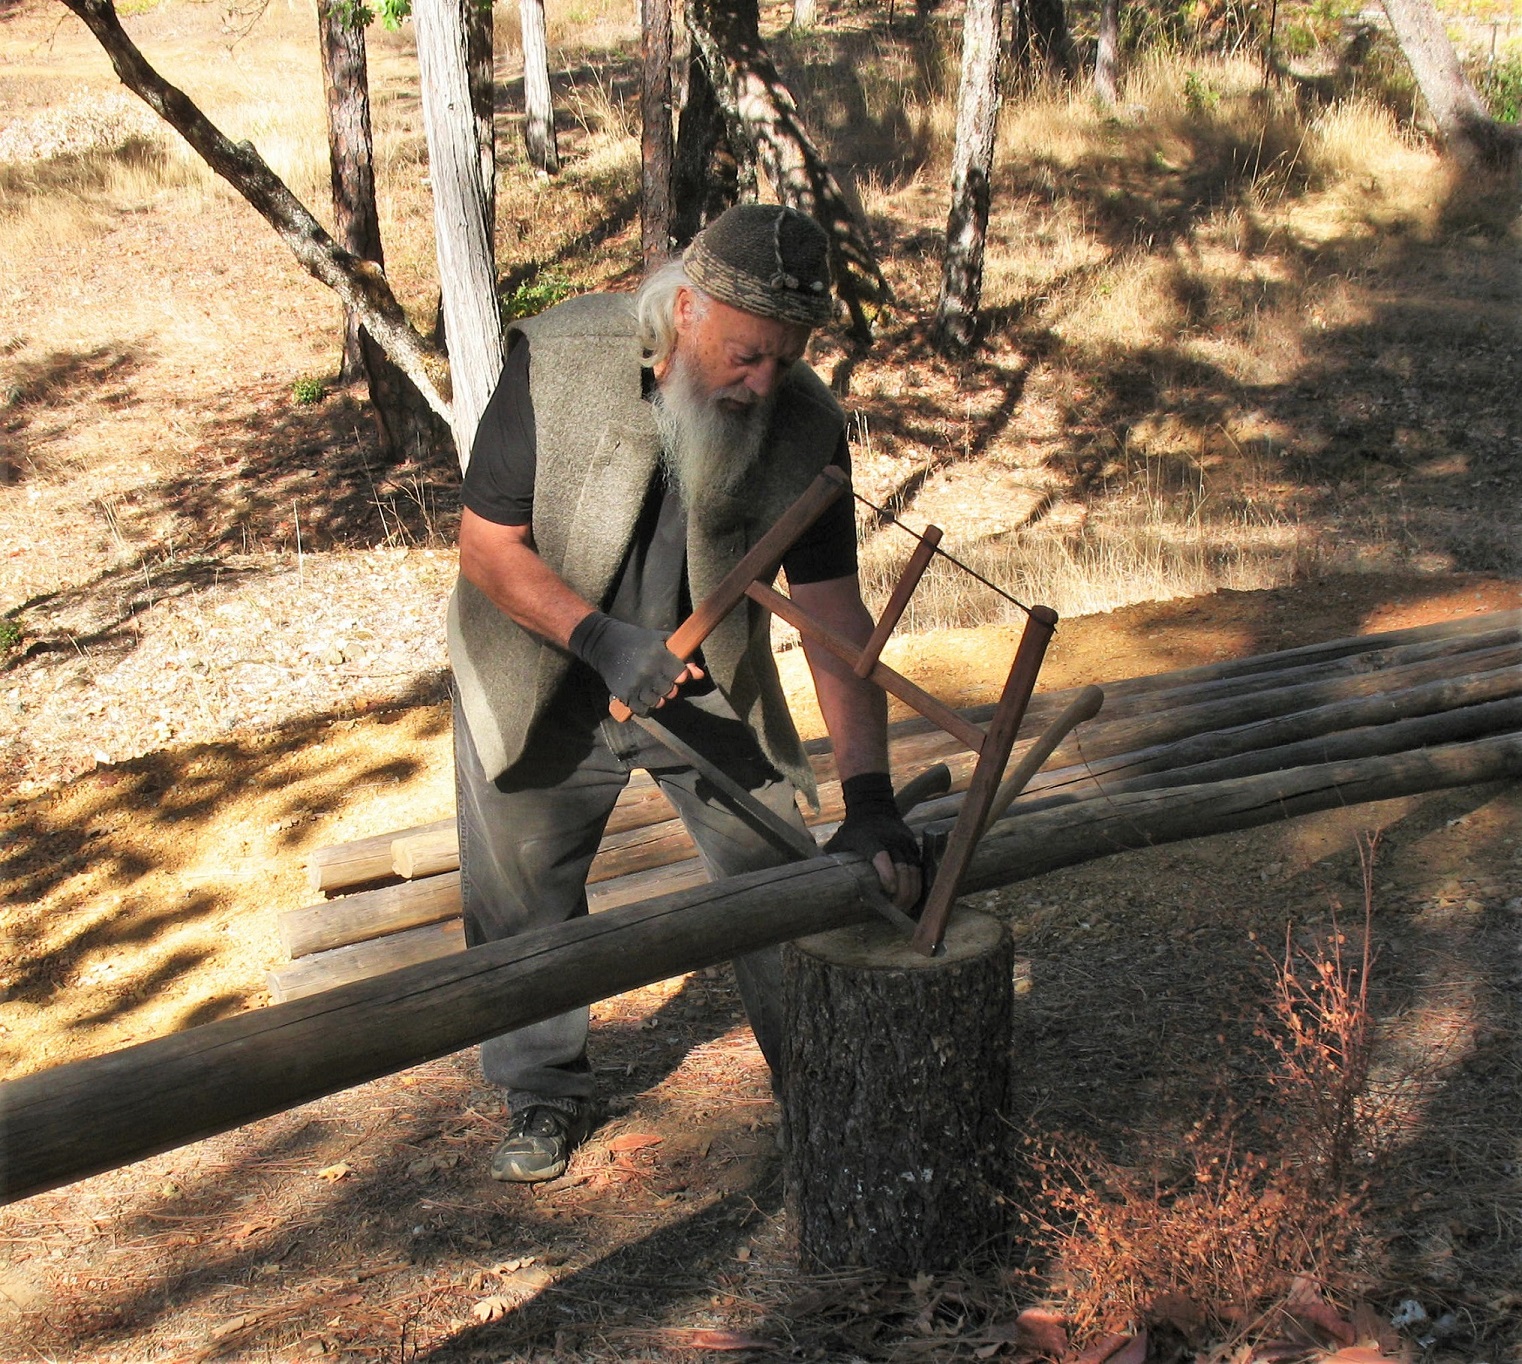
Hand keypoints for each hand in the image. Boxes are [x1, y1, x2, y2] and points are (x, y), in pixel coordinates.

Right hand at [568, 612, 700, 715]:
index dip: (680, 675)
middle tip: (661, 679)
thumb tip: (700, 675)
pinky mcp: (624, 694)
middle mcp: (647, 672)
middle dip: (669, 686)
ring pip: (657, 703)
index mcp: (658, 656)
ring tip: (652, 687)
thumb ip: (683, 656)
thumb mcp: (662, 641)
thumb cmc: (639, 640)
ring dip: (658, 697)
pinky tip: (644, 697)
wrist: (606, 644)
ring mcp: (635, 685)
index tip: (676, 672)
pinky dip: (646, 707)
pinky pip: (643, 710)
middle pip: (670, 691)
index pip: (680, 675)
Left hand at [824, 772, 921, 912]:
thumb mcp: (839, 841)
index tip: (889, 891)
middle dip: (902, 891)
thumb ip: (832, 860)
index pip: (881, 857)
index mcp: (870, 840)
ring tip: (905, 907)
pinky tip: (913, 897)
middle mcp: (891, 840)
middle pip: (903, 868)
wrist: (873, 805)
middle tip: (897, 908)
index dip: (887, 874)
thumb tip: (819, 884)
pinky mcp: (913, 845)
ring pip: (914, 869)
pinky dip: (918, 883)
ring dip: (912, 890)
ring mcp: (905, 842)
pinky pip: (920, 867)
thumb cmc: (853, 830)